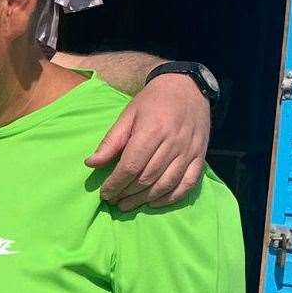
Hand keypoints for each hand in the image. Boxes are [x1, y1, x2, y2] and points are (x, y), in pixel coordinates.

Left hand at [86, 72, 209, 209]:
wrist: (188, 87)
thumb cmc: (153, 101)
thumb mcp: (128, 115)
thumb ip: (111, 141)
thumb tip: (91, 164)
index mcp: (152, 130)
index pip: (131, 166)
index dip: (116, 183)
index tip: (105, 193)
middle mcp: (173, 143)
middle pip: (147, 178)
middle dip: (127, 193)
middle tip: (114, 201)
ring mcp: (189, 151)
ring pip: (166, 184)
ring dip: (145, 199)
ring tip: (128, 205)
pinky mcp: (200, 156)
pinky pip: (188, 184)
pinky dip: (171, 198)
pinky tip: (154, 203)